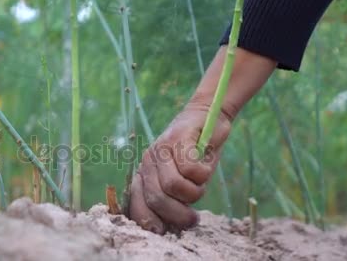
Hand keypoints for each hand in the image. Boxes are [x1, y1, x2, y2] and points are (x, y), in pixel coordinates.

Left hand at [128, 47, 275, 233]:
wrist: (208, 115)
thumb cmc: (197, 153)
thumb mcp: (183, 178)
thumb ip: (173, 197)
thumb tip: (170, 225)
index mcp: (145, 173)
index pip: (137, 204)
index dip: (151, 222)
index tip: (167, 230)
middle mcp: (148, 161)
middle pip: (157, 198)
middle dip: (177, 214)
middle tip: (193, 219)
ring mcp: (161, 149)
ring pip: (174, 186)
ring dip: (194, 193)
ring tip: (200, 185)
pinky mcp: (178, 138)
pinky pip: (192, 171)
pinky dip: (204, 175)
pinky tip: (206, 167)